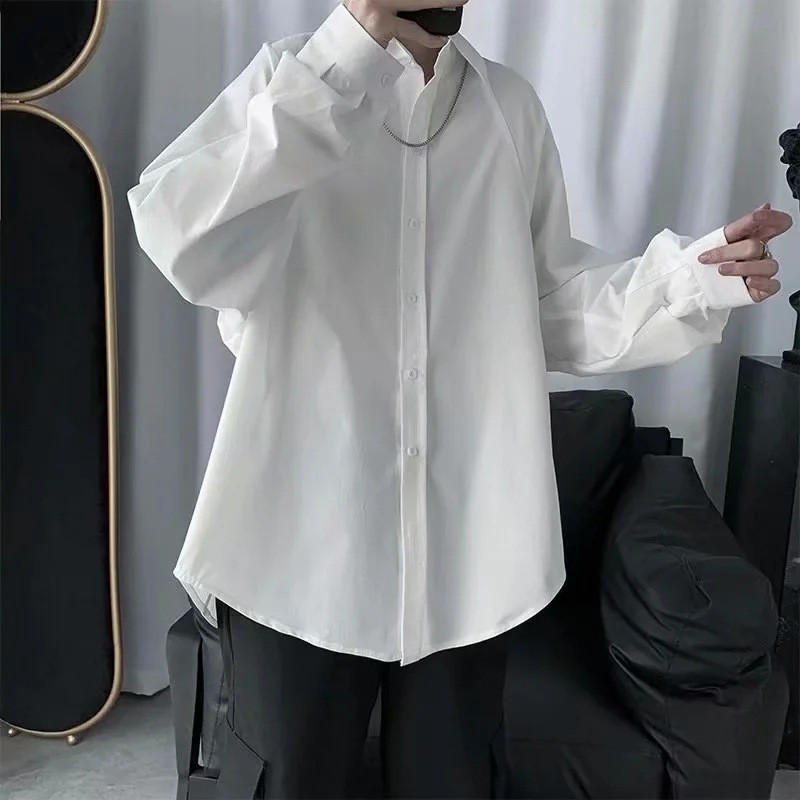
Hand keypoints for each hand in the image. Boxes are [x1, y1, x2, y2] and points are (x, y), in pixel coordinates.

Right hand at [345, 0, 469, 48]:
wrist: (340, 53)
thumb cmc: (357, 29)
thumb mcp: (372, 6)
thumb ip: (390, 5)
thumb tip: (417, 6)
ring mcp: (376, 3)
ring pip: (416, 2)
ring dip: (440, 3)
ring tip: (458, 2)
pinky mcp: (380, 22)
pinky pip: (411, 28)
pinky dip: (427, 36)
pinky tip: (439, 38)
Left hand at [697, 203, 792, 302]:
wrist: (694, 286)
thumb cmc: (707, 263)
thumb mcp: (719, 239)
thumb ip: (743, 224)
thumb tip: (765, 207)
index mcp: (754, 238)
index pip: (778, 224)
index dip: (773, 218)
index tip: (757, 217)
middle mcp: (761, 255)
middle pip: (757, 246)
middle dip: (729, 251)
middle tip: (710, 257)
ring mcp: (761, 272)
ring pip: (766, 266)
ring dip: (740, 268)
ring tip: (721, 270)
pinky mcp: (760, 290)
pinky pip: (773, 285)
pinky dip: (761, 282)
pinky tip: (748, 281)